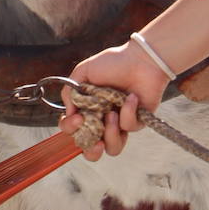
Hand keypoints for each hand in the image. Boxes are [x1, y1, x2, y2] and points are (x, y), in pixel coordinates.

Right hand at [58, 42, 171, 161]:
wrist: (140, 59)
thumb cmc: (113, 63)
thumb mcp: (83, 72)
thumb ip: (70, 92)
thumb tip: (69, 113)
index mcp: (87, 110)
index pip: (73, 130)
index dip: (71, 129)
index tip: (78, 118)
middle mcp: (102, 120)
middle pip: (92, 150)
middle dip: (92, 150)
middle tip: (96, 141)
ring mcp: (120, 123)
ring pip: (113, 148)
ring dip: (110, 134)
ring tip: (112, 114)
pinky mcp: (137, 122)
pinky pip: (129, 128)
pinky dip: (128, 112)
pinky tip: (131, 97)